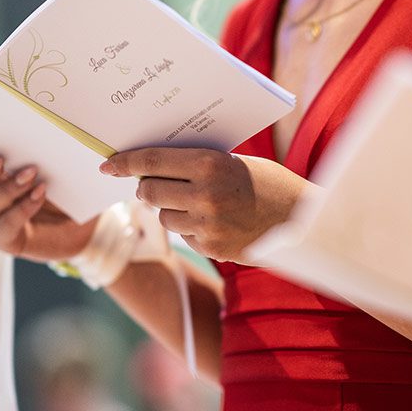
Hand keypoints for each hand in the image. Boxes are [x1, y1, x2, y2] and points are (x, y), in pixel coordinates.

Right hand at [0, 142, 95, 260]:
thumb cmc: (65, 187)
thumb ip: (43, 147)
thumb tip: (45, 128)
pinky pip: (3, 227)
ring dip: (7, 188)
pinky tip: (39, 196)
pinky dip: (20, 210)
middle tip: (0, 160)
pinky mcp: (6, 239)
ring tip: (32, 175)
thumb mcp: (58, 163)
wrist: (82, 226)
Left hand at [101, 148, 313, 262]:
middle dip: (148, 187)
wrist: (304, 220)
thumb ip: (196, 164)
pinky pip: (185, 236)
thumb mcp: (234, 162)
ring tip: (199, 203)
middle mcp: (205, 195)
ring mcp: (208, 226)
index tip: (107, 164)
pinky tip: (216, 222)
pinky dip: (192, 228)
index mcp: (210, 165)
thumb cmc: (269, 184)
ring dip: (172, 209)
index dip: (124, 162)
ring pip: (164, 216)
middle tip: (154, 183)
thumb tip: (151, 167)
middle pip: (149, 191)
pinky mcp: (213, 248)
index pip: (152, 161)